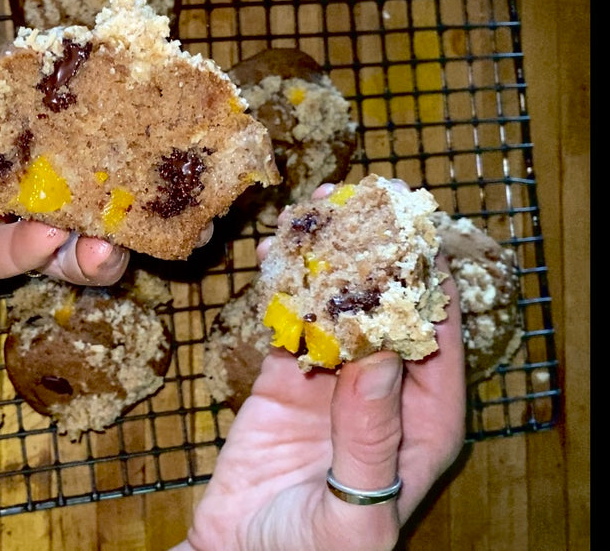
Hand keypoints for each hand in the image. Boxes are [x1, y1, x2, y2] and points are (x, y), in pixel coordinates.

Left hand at [0, 25, 127, 287]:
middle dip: (106, 201)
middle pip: (64, 188)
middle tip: (143, 207)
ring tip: (108, 242)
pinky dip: (21, 258)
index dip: (102, 130)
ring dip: (79, 243)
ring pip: (41, 237)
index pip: (57, 122)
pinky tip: (46, 245)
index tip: (147, 132)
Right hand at [182, 183, 466, 550]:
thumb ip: (371, 434)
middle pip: (386, 311)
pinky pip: (288, 325)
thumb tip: (381, 351)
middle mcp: (384, 394)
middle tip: (355, 204)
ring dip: (323, 263)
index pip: (438, 342)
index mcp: (423, 425)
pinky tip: (274, 256)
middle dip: (372, 258)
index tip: (413, 231)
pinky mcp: (283, 382)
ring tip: (309, 215)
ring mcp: (332, 384)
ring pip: (335, 309)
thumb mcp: (355, 508)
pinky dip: (280, 289)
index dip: (428, 283)